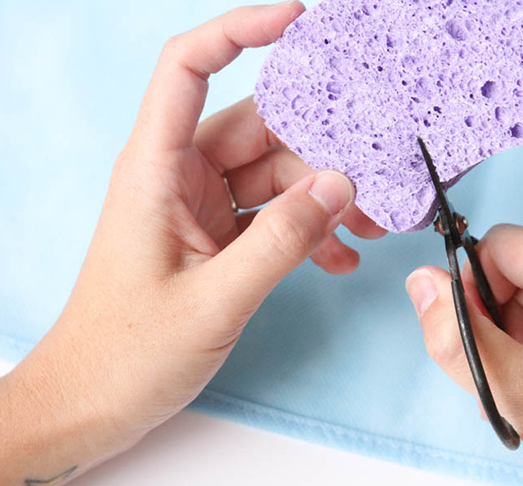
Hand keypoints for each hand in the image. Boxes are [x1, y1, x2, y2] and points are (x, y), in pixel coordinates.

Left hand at [0, 3, 385, 483]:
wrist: (92, 403)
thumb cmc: (127, 354)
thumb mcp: (214, 299)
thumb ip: (280, 241)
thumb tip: (338, 188)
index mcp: (156, 169)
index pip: (188, 66)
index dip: (239, 30)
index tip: (298, 19)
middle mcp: (178, 176)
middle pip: (259, 130)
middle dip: (321, 150)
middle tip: (375, 176)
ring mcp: (199, 207)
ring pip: (274, 176)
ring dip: (323, 198)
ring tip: (369, 229)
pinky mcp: (215, 238)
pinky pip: (270, 216)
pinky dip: (306, 230)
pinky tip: (338, 258)